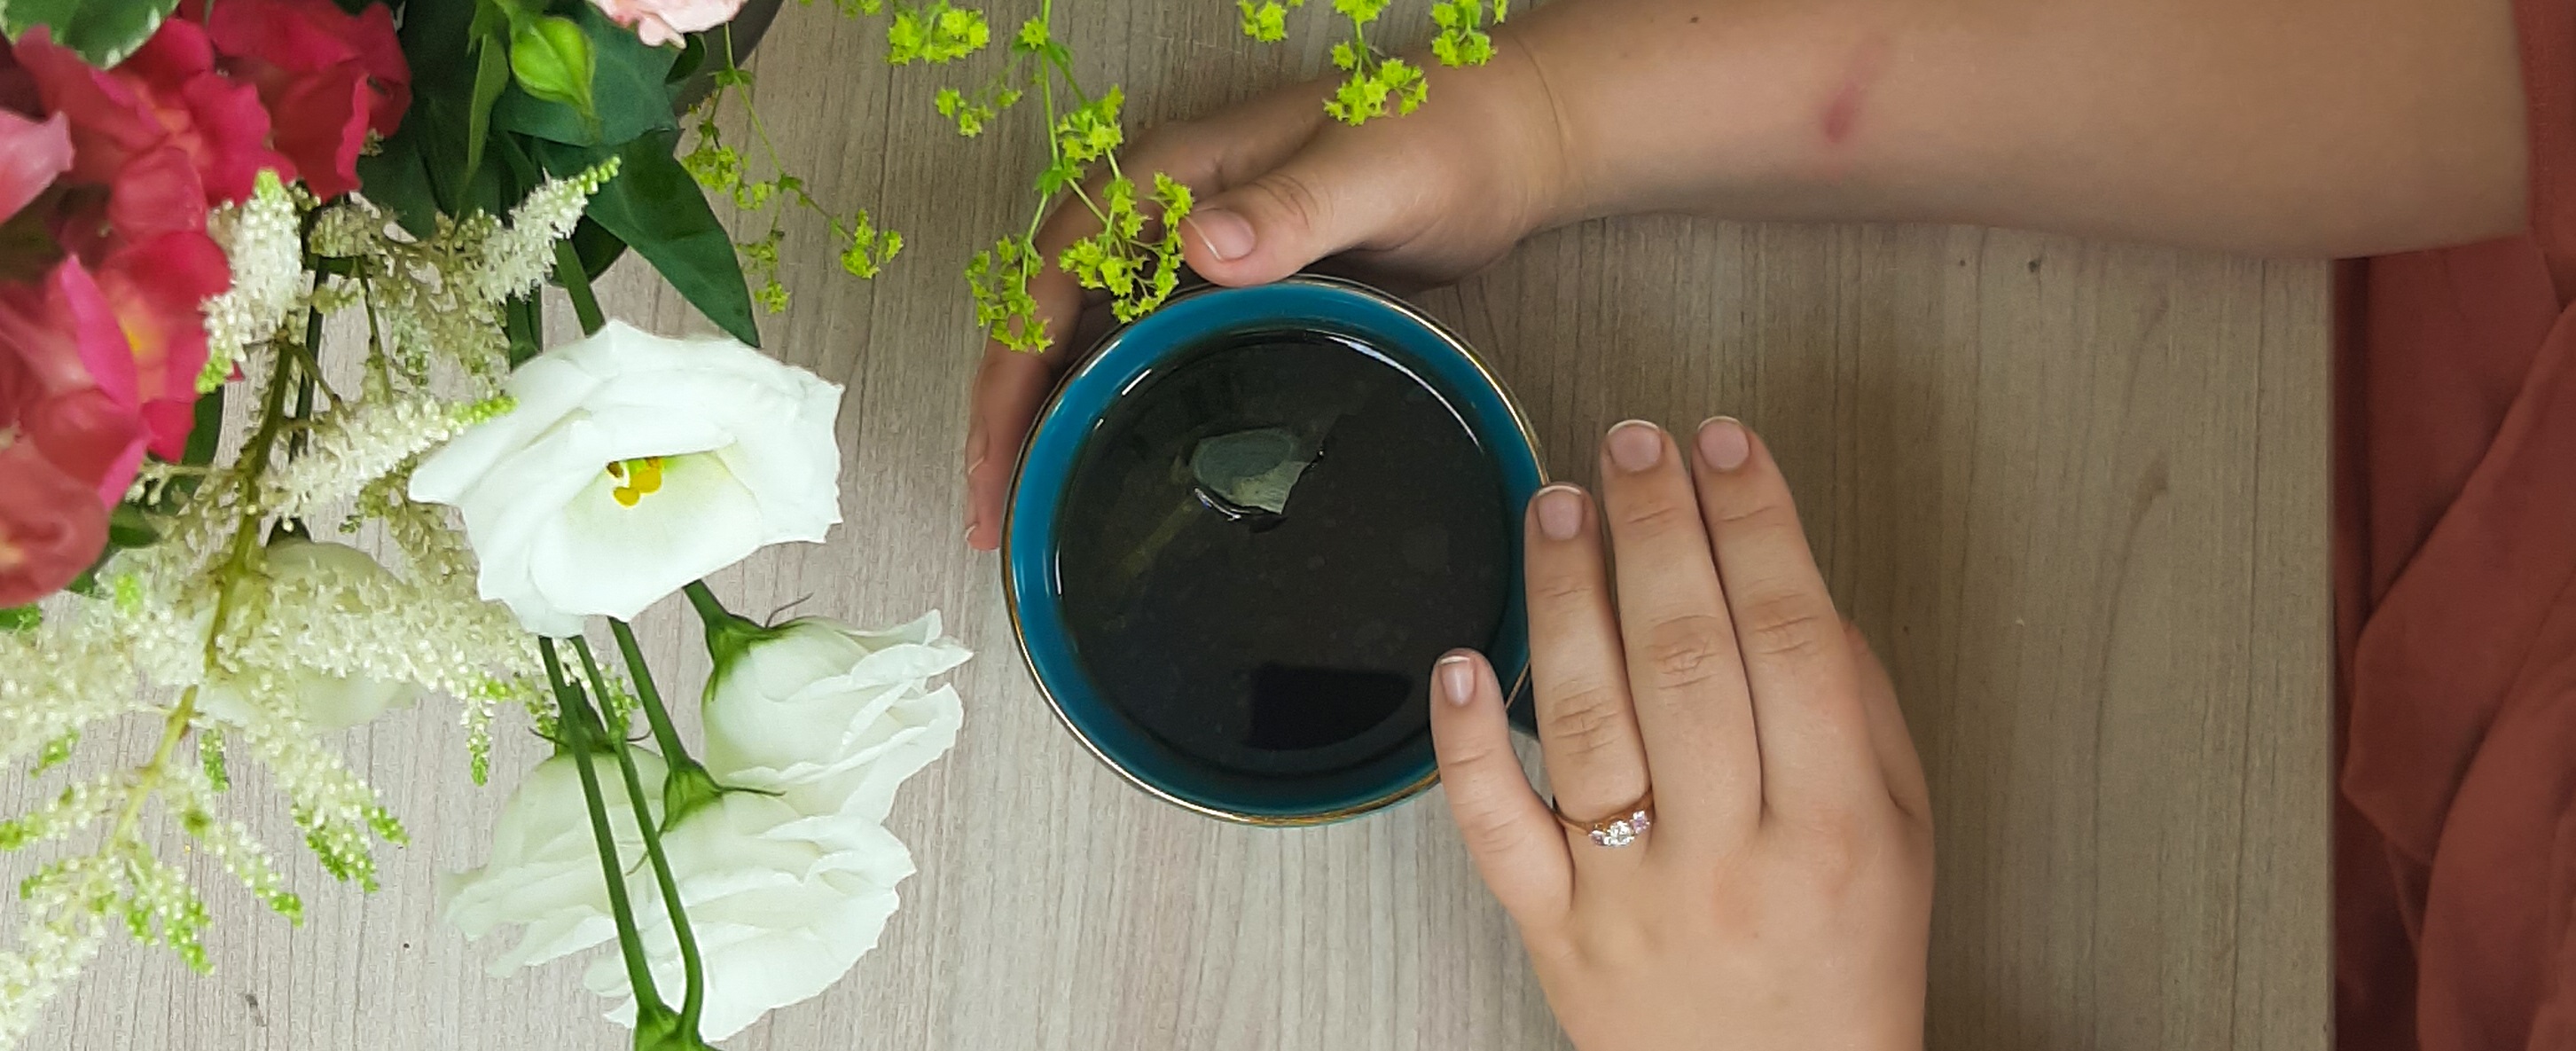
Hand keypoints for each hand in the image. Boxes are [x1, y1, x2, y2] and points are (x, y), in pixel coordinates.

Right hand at [961, 41, 1569, 549]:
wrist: (1512, 136)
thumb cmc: (1447, 132)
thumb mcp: (1374, 168)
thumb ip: (1291, 206)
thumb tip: (1197, 245)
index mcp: (1177, 174)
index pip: (1054, 276)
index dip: (1012, 371)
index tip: (997, 459)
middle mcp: (1170, 210)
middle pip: (1051, 316)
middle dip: (1009, 416)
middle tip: (995, 523)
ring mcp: (1200, 252)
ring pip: (1092, 340)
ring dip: (1053, 420)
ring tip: (1033, 517)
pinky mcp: (1239, 289)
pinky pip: (1151, 351)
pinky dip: (1117, 409)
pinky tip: (1115, 470)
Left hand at [1430, 417, 1933, 1050]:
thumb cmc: (1843, 965)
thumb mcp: (1902, 837)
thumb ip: (1859, 709)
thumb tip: (1794, 583)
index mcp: (1835, 825)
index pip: (1792, 637)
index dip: (1755, 522)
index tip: (1725, 444)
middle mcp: (1733, 856)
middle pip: (1688, 658)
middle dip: (1659, 527)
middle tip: (1634, 441)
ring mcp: (1634, 894)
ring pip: (1589, 719)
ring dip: (1569, 596)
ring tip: (1562, 502)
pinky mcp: (1554, 929)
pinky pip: (1496, 827)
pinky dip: (1470, 740)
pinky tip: (1461, 657)